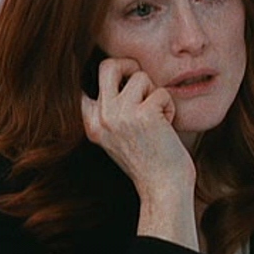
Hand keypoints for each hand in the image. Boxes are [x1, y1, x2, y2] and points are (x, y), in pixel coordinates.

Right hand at [80, 57, 195, 198]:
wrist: (162, 187)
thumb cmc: (147, 162)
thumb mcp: (117, 137)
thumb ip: (112, 112)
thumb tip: (120, 74)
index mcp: (92, 124)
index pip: (83, 86)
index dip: (104, 78)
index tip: (119, 83)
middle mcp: (101, 117)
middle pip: (108, 66)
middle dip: (129, 65)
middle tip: (143, 81)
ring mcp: (120, 114)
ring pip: (141, 76)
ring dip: (155, 94)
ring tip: (158, 118)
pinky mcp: (144, 114)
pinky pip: (162, 92)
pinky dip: (169, 107)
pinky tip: (167, 127)